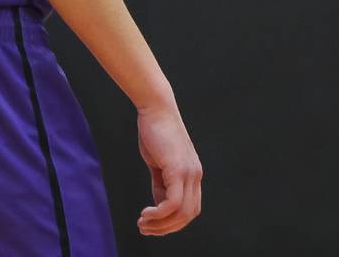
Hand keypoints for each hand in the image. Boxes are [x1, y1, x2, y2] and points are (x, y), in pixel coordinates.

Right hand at [136, 104, 202, 235]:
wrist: (156, 108)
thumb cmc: (153, 131)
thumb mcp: (158, 161)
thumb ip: (161, 182)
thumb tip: (159, 203)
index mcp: (192, 175)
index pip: (190, 209)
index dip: (173, 222)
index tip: (152, 224)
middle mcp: (195, 176)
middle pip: (188, 215)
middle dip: (166, 227)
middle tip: (145, 229)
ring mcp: (189, 173)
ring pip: (182, 212)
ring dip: (161, 223)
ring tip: (143, 223)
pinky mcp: (178, 169)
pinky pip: (174, 202)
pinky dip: (160, 213)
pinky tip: (146, 212)